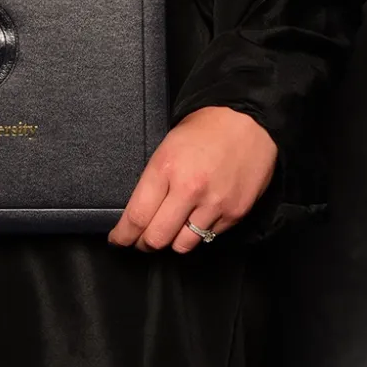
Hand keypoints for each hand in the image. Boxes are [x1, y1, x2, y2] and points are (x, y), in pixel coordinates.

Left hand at [107, 106, 277, 253]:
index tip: (119, 239)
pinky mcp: (234, 213)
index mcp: (165, 168)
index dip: (123, 235)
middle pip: (157, 238)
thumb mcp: (167, 145)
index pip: (137, 216)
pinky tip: (198, 218)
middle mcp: (189, 189)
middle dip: (145, 244)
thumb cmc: (205, 129)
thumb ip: (154, 180)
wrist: (247, 121)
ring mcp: (214, 204)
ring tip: (172, 230)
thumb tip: (141, 210)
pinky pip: (209, 237)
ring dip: (173, 241)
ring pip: (183, 245)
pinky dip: (200, 233)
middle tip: (142, 240)